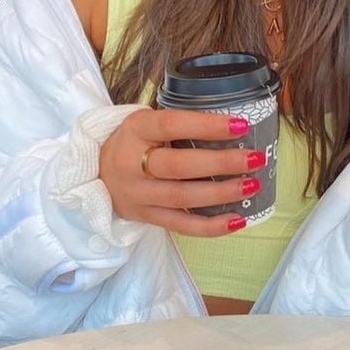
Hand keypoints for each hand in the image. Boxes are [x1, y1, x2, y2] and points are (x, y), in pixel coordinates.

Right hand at [98, 108, 263, 235]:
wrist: (95, 172)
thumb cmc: (134, 142)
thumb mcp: (146, 122)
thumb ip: (179, 124)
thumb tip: (233, 126)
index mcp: (136, 129)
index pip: (172, 124)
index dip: (207, 126)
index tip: (240, 125)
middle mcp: (132, 162)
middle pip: (179, 165)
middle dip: (221, 163)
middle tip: (254, 158)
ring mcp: (139, 193)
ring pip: (183, 197)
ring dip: (221, 193)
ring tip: (252, 186)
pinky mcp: (146, 217)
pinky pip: (182, 225)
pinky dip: (211, 226)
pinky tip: (237, 220)